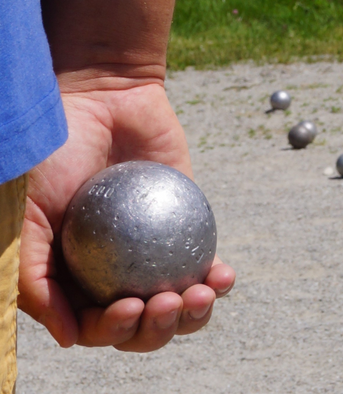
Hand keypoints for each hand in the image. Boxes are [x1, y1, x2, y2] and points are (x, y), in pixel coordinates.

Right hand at [18, 73, 234, 351]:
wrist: (104, 99)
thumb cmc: (55, 152)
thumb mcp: (26, 214)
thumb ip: (35, 277)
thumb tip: (72, 337)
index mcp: (74, 282)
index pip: (96, 327)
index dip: (111, 331)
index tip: (125, 310)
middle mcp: (114, 276)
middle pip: (141, 327)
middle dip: (156, 330)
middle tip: (164, 303)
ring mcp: (153, 256)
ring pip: (178, 306)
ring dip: (193, 315)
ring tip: (200, 295)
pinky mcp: (188, 230)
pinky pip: (205, 265)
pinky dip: (218, 279)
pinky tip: (224, 276)